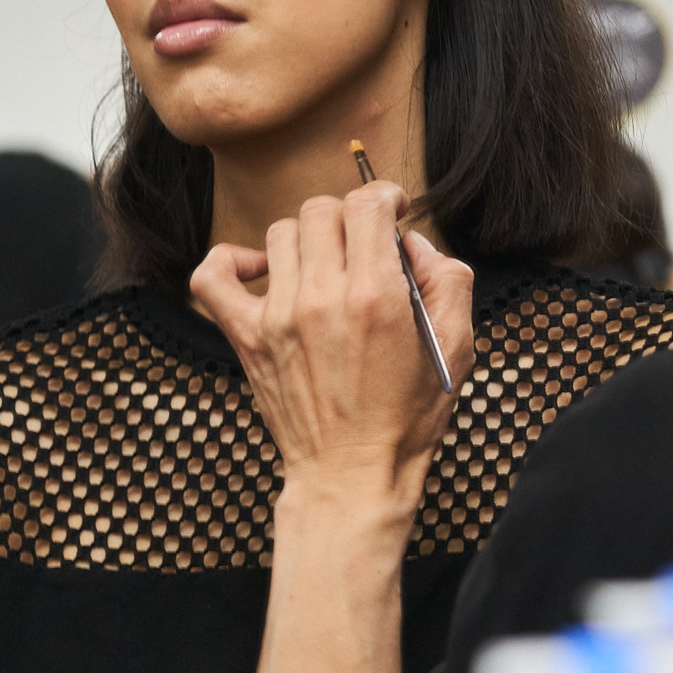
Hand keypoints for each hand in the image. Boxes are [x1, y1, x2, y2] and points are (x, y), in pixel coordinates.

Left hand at [190, 181, 473, 511]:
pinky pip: (214, 276)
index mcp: (377, 295)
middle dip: (348, 219)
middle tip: (361, 249)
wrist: (352, 475)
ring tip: (324, 267)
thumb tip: (412, 242)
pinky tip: (261, 272)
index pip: (366, 203)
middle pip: (322, 210)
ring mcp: (277, 315)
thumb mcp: (457, 347)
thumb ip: (448, 279)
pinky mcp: (247, 337)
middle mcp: (322, 297)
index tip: (389, 212)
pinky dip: (231, 262)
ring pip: (280, 233)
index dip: (383, 198)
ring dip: (307, 240)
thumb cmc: (406, 418)